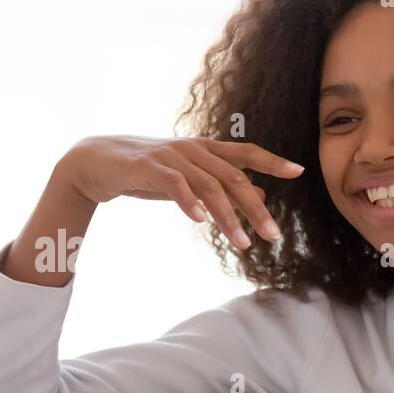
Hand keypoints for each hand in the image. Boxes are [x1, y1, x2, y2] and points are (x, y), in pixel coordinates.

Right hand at [55, 135, 303, 248]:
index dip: (271, 160)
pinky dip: (189, 203)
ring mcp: (170, 156)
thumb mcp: (187, 180)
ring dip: (228, 217)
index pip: (245, 152)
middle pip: (233, 177)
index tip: (298, 171)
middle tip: (273, 235)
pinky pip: (174, 185)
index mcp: (204, 149)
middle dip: (256, 208)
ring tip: (242, 243)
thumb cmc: (144, 173)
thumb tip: (261, 195)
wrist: (96, 162)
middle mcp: (192, 149)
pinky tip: (200, 221)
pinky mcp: (148, 167)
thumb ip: (221, 187)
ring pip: (209, 186)